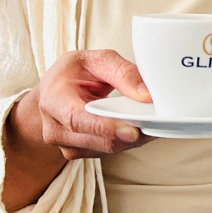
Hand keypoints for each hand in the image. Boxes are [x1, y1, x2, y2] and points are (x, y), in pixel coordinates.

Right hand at [18, 49, 153, 159]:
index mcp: (54, 99)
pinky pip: (107, 150)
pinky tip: (138, 127)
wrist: (54, 90)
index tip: (132, 131)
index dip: (106, 127)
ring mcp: (65, 144)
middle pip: (97, 139)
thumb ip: (123, 73)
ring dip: (132, 138)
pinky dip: (126, 140)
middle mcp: (55, 127)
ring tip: (151, 121)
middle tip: (157, 121)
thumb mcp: (97, 60)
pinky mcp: (78, 152)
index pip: (78, 119)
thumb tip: (146, 94)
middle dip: (131, 132)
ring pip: (106, 148)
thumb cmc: (73, 74)